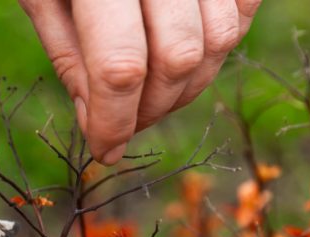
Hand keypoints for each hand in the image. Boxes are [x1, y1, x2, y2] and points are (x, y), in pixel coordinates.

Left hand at [20, 0, 260, 163]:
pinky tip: (183, 52)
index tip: (104, 149)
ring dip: (188, 84)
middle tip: (124, 125)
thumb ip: (65, 48)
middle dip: (152, 109)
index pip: (120, 66)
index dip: (114, 121)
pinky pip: (244, 6)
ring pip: (221, 38)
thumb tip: (94, 116)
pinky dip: (219, 43)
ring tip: (150, 95)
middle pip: (179, 57)